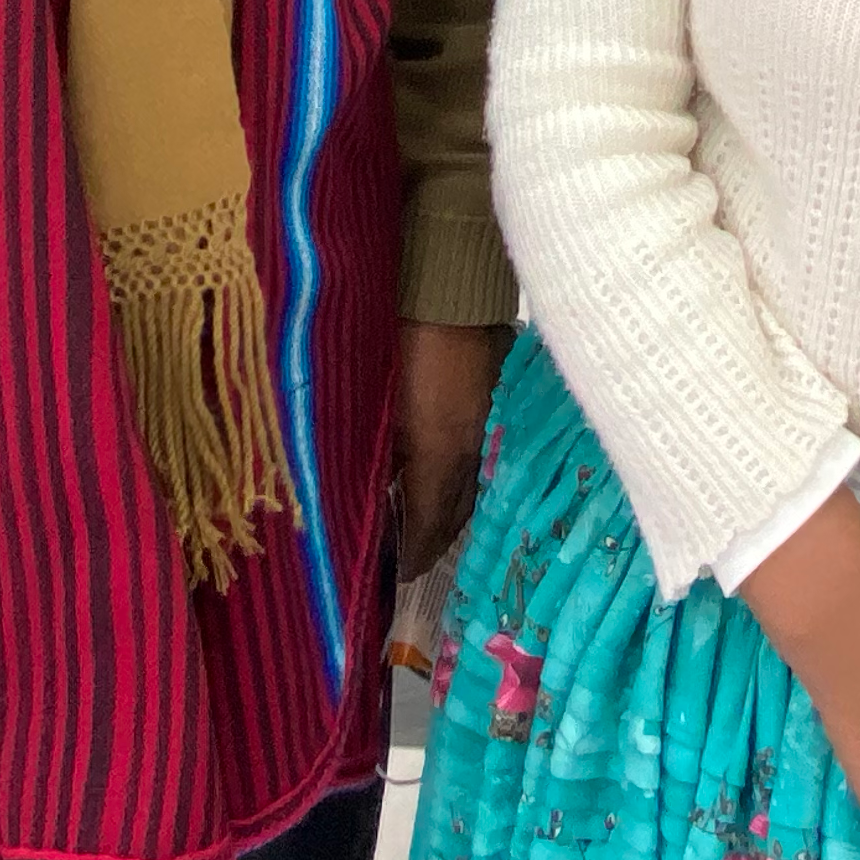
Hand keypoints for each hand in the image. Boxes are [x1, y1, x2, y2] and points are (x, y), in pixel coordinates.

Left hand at [391, 321, 506, 580]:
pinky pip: (474, 456)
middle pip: (456, 513)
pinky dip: (457, 475)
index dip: (412, 555)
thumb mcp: (377, 407)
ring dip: (448, 508)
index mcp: (440, 455)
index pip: (430, 528)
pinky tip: (440, 473)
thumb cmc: (399, 344)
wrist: (446, 285)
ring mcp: (486, 424)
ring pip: (469, 485)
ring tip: (421, 521)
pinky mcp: (492, 401)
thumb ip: (375, 458)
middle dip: (432, 539)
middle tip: (407, 554)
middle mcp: (470, 449)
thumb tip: (367, 499)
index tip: (395, 575)